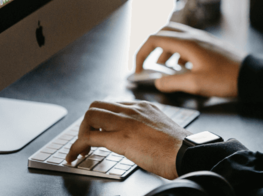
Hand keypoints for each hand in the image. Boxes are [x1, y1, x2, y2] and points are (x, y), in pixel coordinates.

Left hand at [64, 100, 189, 178]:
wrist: (187, 152)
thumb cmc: (179, 147)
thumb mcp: (162, 128)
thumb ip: (147, 128)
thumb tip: (136, 140)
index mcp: (143, 106)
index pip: (113, 105)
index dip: (101, 119)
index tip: (98, 132)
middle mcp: (133, 109)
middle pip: (97, 105)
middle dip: (87, 123)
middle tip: (87, 140)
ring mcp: (126, 121)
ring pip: (89, 116)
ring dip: (80, 134)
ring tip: (80, 150)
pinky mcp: (120, 138)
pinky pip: (88, 137)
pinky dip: (76, 147)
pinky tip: (75, 157)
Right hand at [135, 22, 244, 97]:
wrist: (251, 75)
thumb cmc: (225, 79)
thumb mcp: (195, 84)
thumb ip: (172, 82)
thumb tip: (158, 82)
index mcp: (187, 43)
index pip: (155, 39)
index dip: (141, 53)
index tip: (138, 69)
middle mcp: (193, 36)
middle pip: (164, 32)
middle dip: (152, 47)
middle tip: (147, 63)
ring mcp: (202, 39)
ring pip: (176, 37)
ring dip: (165, 50)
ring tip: (163, 69)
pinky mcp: (209, 45)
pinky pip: (187, 43)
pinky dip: (178, 53)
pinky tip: (181, 69)